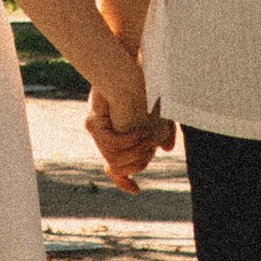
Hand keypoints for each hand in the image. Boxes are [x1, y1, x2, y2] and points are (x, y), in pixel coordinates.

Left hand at [86, 56, 169, 196]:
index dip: (123, 181)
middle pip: (117, 165)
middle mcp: (102, 135)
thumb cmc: (144, 87)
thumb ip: (162, 131)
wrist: (127, 70)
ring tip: (147, 135)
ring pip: (114, 158)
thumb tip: (165, 149)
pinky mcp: (95, 124)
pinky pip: (112, 144)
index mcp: (116, 134)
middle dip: (135, 160)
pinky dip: (128, 141)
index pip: (116, 168)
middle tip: (149, 143)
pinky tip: (141, 132)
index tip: (135, 191)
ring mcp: (97, 130)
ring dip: (134, 151)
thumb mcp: (157, 113)